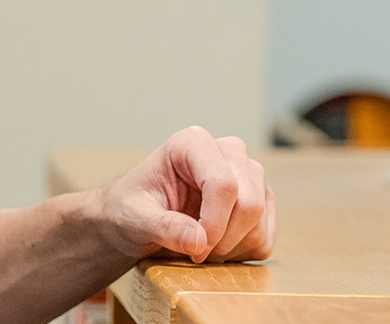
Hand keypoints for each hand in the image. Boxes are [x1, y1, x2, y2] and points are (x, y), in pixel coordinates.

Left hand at [95, 126, 274, 262]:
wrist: (136, 217)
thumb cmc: (130, 209)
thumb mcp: (134, 218)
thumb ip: (163, 227)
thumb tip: (200, 241)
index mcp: (192, 143)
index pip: (223, 184)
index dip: (214, 223)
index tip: (195, 249)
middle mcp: (228, 152)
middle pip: (249, 204)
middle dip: (223, 240)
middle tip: (194, 253)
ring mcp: (249, 175)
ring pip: (260, 223)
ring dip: (231, 249)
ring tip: (198, 248)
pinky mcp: (262, 199)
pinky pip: (266, 238)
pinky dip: (241, 254)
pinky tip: (214, 247)